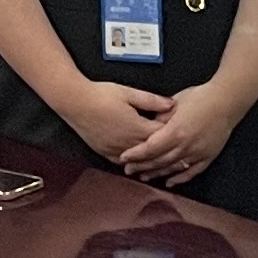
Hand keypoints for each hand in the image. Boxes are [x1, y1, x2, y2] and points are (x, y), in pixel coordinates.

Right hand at [51, 79, 178, 167]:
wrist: (75, 102)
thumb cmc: (101, 95)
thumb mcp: (128, 92)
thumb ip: (151, 100)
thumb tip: (171, 104)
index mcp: (137, 127)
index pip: (162, 134)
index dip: (173, 132)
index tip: (182, 131)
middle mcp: (128, 143)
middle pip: (153, 151)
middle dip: (166, 150)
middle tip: (180, 152)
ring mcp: (116, 150)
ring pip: (139, 161)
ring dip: (151, 162)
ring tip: (164, 163)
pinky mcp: (105, 152)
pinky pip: (123, 163)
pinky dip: (133, 164)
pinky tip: (138, 165)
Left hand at [117, 78, 239, 187]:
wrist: (227, 101)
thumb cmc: (200, 97)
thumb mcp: (175, 102)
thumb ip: (160, 116)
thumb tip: (148, 125)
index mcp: (175, 130)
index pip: (150, 147)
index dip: (136, 154)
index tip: (124, 158)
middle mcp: (185, 145)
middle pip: (159, 160)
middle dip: (142, 166)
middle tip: (128, 170)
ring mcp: (197, 153)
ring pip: (173, 168)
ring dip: (157, 173)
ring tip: (144, 176)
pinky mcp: (207, 156)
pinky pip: (191, 172)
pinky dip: (179, 178)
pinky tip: (169, 182)